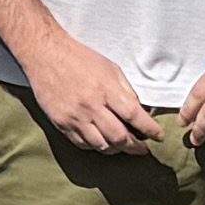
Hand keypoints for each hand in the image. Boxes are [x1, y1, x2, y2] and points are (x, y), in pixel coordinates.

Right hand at [22, 27, 158, 154]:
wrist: (45, 55)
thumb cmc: (80, 58)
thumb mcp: (110, 68)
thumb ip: (126, 91)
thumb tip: (138, 112)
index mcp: (105, 89)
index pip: (134, 116)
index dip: (150, 129)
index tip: (159, 136)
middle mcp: (90, 106)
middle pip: (119, 137)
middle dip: (136, 147)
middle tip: (143, 149)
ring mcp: (74, 117)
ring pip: (102, 146)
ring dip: (117, 150)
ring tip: (124, 147)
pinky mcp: (61, 124)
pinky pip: (83, 144)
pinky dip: (96, 147)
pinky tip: (103, 142)